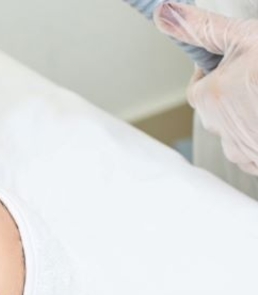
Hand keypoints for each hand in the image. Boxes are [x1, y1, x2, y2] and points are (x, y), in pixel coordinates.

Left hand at [155, 2, 257, 175]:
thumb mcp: (246, 38)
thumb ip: (204, 28)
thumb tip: (164, 13)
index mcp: (211, 97)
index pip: (198, 86)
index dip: (216, 70)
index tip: (233, 61)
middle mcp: (220, 128)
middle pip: (217, 109)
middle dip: (234, 93)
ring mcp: (240, 149)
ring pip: (235, 129)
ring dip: (249, 115)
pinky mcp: (257, 162)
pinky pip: (252, 149)